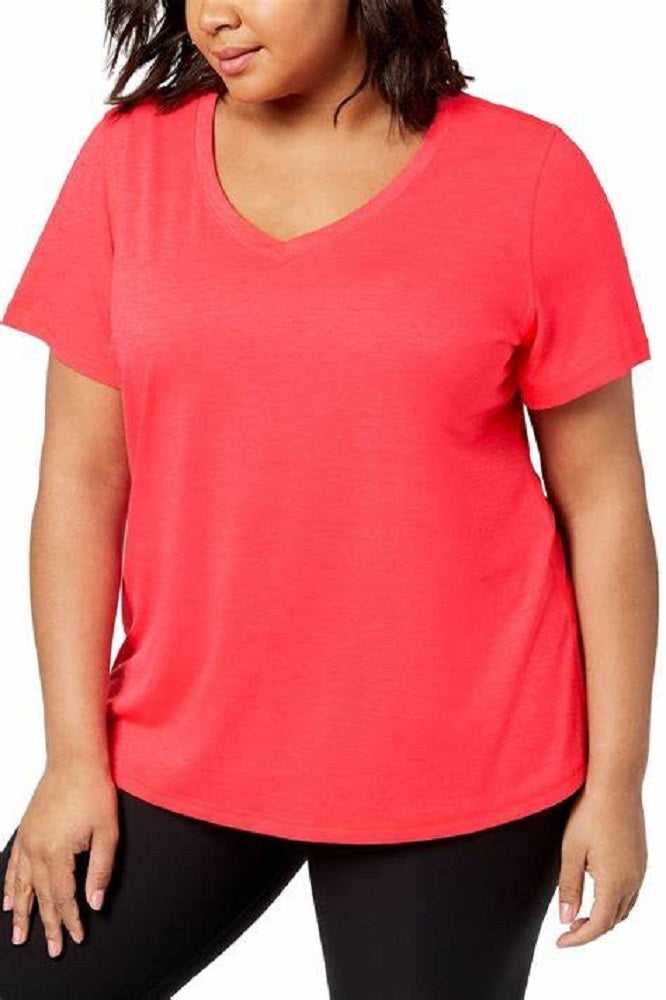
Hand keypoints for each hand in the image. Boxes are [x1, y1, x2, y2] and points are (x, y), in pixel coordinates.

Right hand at [2, 762, 118, 957]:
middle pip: (42, 897)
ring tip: (19, 936)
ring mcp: (27, 841)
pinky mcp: (25, 831)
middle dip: (48, 925)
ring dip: (21, 913)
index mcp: (57, 853)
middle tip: (53, 949)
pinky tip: (8, 900)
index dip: (71, 921)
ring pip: (22, 887)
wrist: (74, 760)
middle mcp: (36, 851)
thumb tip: (95, 902)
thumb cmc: (93, 791)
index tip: (76, 937)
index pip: (64, 898)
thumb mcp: (107, 833)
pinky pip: (13, 866)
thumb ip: (100, 870)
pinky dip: (10, 886)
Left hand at [556, 781, 646, 946]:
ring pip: (625, 908)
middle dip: (591, 929)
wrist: (616, 785)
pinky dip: (614, 901)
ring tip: (579, 913)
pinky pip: (631, 892)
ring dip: (604, 916)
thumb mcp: (571, 851)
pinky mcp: (641, 859)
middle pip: (614, 920)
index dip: (579, 938)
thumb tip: (566, 919)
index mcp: (615, 882)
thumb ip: (569, 887)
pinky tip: (597, 890)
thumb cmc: (590, 813)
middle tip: (567, 929)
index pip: (599, 925)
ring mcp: (640, 870)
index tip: (560, 942)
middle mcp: (633, 880)